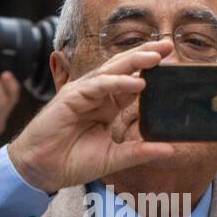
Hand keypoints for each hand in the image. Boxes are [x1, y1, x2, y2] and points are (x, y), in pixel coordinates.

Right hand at [7, 40, 176, 192]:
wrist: (43, 170)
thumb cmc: (73, 162)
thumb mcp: (115, 158)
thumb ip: (141, 152)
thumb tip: (171, 150)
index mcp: (108, 106)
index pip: (133, 82)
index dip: (152, 72)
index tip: (173, 64)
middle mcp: (97, 95)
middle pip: (124, 68)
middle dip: (146, 55)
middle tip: (169, 45)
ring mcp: (84, 93)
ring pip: (111, 71)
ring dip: (134, 62)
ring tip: (157, 57)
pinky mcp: (71, 97)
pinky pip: (98, 85)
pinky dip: (117, 82)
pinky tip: (136, 82)